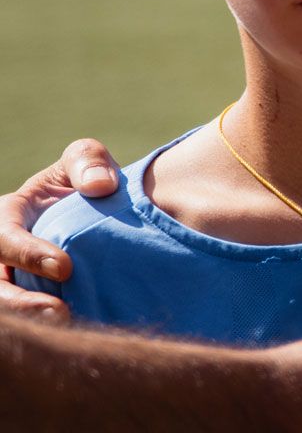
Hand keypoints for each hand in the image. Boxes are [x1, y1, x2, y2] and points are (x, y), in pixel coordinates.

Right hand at [0, 139, 119, 321]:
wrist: (98, 205)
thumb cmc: (84, 179)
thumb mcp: (84, 159)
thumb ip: (89, 161)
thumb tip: (101, 186)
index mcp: (8, 215)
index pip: (3, 238)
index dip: (27, 254)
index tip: (66, 268)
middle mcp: (1, 252)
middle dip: (20, 302)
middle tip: (59, 313)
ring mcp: (11, 278)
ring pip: (5, 305)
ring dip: (30, 321)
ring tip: (65, 326)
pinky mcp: (28, 298)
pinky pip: (28, 318)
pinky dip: (42, 327)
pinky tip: (72, 332)